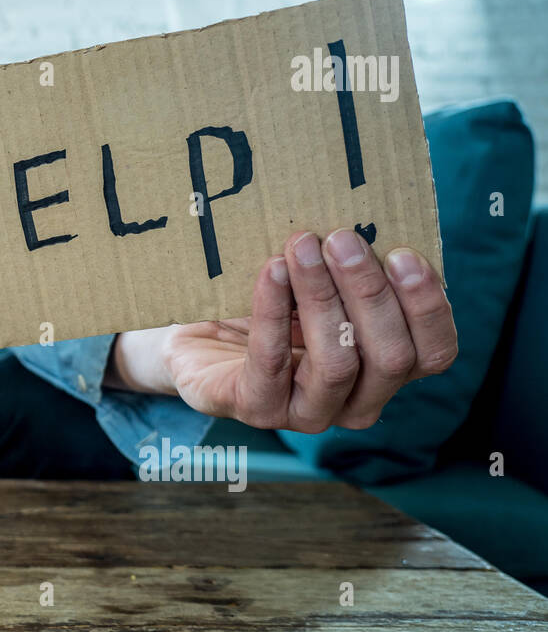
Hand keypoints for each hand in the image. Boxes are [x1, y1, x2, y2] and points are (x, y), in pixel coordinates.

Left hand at [124, 229, 458, 432]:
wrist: (197, 338)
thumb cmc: (270, 303)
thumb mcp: (317, 282)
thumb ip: (347, 266)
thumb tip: (361, 217)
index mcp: (387, 370)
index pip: (433, 353)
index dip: (427, 306)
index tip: (404, 253)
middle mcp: (359, 402)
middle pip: (389, 356)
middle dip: (369, 292)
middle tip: (342, 239)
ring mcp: (310, 413)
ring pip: (336, 363)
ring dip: (321, 298)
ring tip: (302, 247)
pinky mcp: (259, 410)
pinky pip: (272, 363)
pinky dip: (272, 312)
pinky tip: (271, 271)